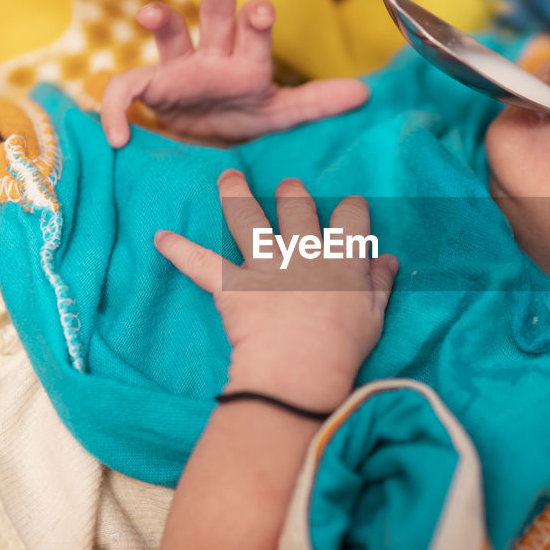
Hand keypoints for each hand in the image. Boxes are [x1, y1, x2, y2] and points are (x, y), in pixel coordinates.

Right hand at [100, 0, 368, 147]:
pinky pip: (126, 93)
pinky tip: (117, 136)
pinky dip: (116, 111)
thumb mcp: (282, 115)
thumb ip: (318, 102)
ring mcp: (178, 70)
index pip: (254, 37)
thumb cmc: (245, 114)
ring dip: (161, 19)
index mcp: (246, 61)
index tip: (261, 8)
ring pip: (170, 35)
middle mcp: (213, 56)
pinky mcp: (149, 89)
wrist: (204, 136)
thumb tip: (365, 94)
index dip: (256, 22)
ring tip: (151, 13)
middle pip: (215, 17)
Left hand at [155, 170, 397, 408]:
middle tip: (288, 186)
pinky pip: (201, 263)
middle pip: (297, 206)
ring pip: (248, 218)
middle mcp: (303, 252)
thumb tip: (388, 259)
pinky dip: (179, 250)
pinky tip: (161, 237)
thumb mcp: (374, 316)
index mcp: (342, 260)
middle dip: (292, 192)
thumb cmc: (343, 349)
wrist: (299, 371)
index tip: (350, 208)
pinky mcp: (233, 285)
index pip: (351, 218)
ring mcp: (265, 265)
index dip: (351, 209)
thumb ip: (379, 283)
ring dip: (235, 193)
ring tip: (228, 177)